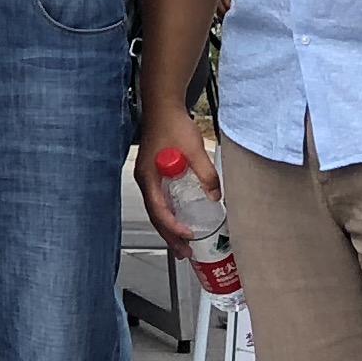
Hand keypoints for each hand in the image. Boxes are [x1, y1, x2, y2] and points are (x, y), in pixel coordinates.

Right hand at [133, 105, 212, 250]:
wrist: (163, 107)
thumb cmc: (172, 124)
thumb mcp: (193, 150)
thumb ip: (205, 173)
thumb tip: (216, 196)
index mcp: (149, 177)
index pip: (159, 210)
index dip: (173, 226)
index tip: (188, 235)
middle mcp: (145, 181)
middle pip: (156, 216)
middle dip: (170, 236)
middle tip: (185, 253)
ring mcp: (149, 178)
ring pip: (158, 210)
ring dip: (169, 228)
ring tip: (183, 244)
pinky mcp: (155, 174)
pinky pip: (161, 200)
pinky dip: (170, 214)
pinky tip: (181, 220)